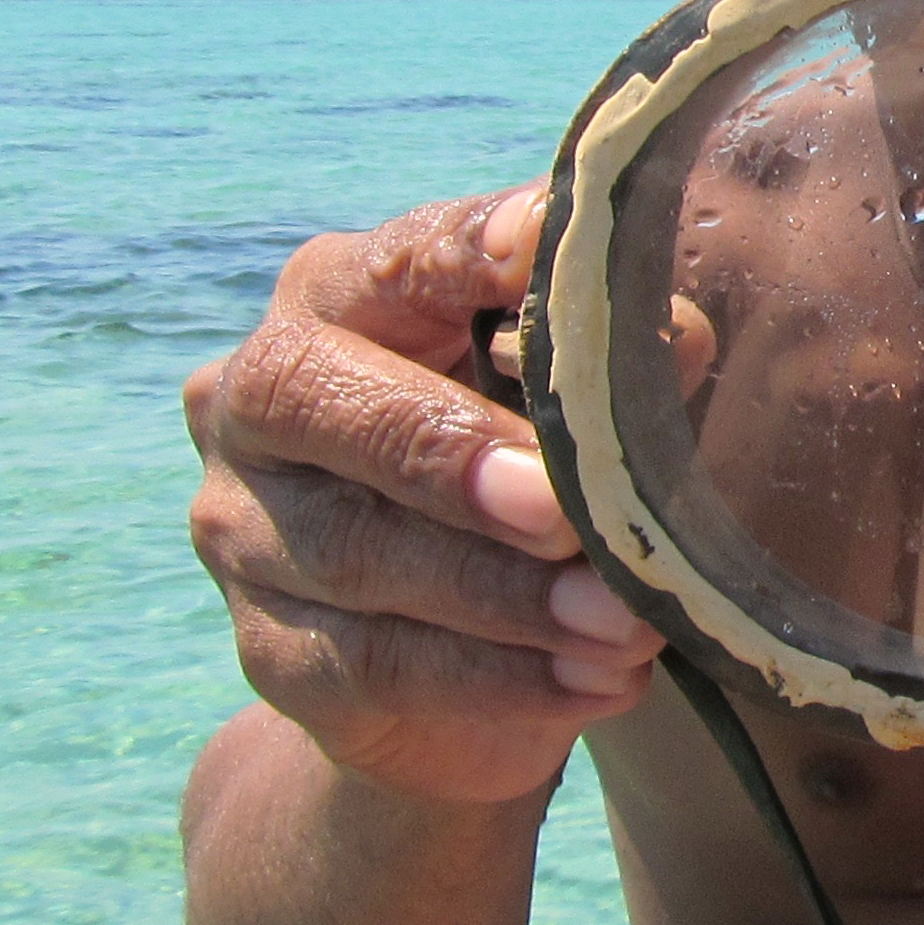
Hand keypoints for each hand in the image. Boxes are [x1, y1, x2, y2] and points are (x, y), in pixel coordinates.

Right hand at [183, 188, 664, 806]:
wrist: (454, 663)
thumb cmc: (520, 478)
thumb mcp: (575, 411)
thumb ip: (612, 369)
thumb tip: (677, 334)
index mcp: (341, 297)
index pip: (395, 259)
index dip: (464, 254)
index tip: (541, 245)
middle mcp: (260, 397)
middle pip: (316, 399)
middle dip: (445, 449)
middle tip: (557, 504)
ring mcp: (246, 529)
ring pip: (358, 554)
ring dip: (506, 594)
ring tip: (623, 620)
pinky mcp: (272, 652)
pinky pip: (375, 666)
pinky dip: (500, 677)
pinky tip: (598, 680)